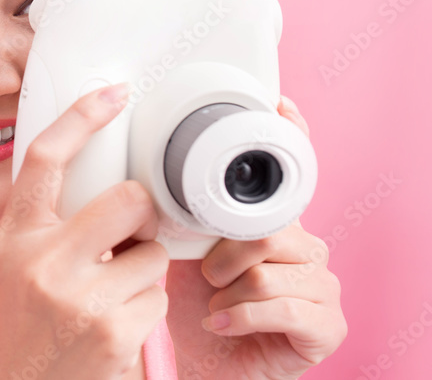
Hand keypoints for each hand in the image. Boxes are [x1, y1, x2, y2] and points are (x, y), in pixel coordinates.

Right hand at [0, 82, 169, 379]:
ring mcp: (77, 296)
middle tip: (129, 237)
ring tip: (110, 297)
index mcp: (16, 235)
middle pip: (127, 199)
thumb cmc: (29, 322)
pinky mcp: (112, 331)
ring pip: (152, 254)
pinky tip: (115, 328)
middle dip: (142, 215)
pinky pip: (157, 296)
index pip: (45, 159)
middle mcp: (41, 260)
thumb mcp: (22, 263)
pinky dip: (145, 311)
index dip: (80, 118)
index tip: (112, 92)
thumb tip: (120, 187)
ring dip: (143, 274)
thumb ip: (55, 223)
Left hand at [165, 95, 346, 378]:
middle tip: (204, 274)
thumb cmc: (187, 309)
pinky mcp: (325, 326)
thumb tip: (133, 177)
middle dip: (224, 253)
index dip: (292, 137)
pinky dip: (242, 316)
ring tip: (213, 303)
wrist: (200, 367)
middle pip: (269, 226)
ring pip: (270, 267)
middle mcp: (304, 248)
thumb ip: (169, 215)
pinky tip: (222, 322)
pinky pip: (285, 307)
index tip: (280, 105)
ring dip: (229, 289)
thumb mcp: (171, 253)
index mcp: (272, 224)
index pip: (291, 177)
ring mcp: (320, 286)